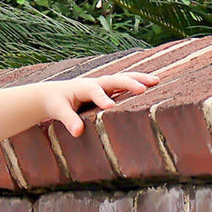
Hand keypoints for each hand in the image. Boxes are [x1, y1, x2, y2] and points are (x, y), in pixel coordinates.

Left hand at [40, 71, 159, 136]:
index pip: (94, 91)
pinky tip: (153, 85)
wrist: (54, 94)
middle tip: (144, 89)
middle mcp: (96, 82)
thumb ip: (68, 120)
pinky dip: (137, 83)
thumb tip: (78, 133)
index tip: (110, 107)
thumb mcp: (58, 111)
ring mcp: (104, 84)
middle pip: (115, 79)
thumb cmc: (57, 103)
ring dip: (139, 79)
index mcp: (83, 87)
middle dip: (129, 83)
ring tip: (156, 81)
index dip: (102, 98)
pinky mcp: (108, 88)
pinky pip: (125, 84)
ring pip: (123, 78)